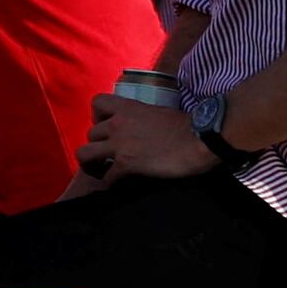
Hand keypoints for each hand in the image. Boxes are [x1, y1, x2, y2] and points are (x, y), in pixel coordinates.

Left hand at [83, 90, 221, 183]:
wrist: (201, 140)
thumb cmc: (189, 125)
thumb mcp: (159, 112)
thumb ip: (144, 117)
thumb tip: (144, 127)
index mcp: (127, 107)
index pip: (97, 102)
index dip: (97, 115)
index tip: (107, 125)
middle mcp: (117, 124)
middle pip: (90, 133)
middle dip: (97, 144)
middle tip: (108, 152)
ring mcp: (119, 145)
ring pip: (85, 154)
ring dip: (93, 163)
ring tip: (103, 169)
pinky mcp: (126, 164)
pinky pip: (106, 177)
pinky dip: (109, 183)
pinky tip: (118, 185)